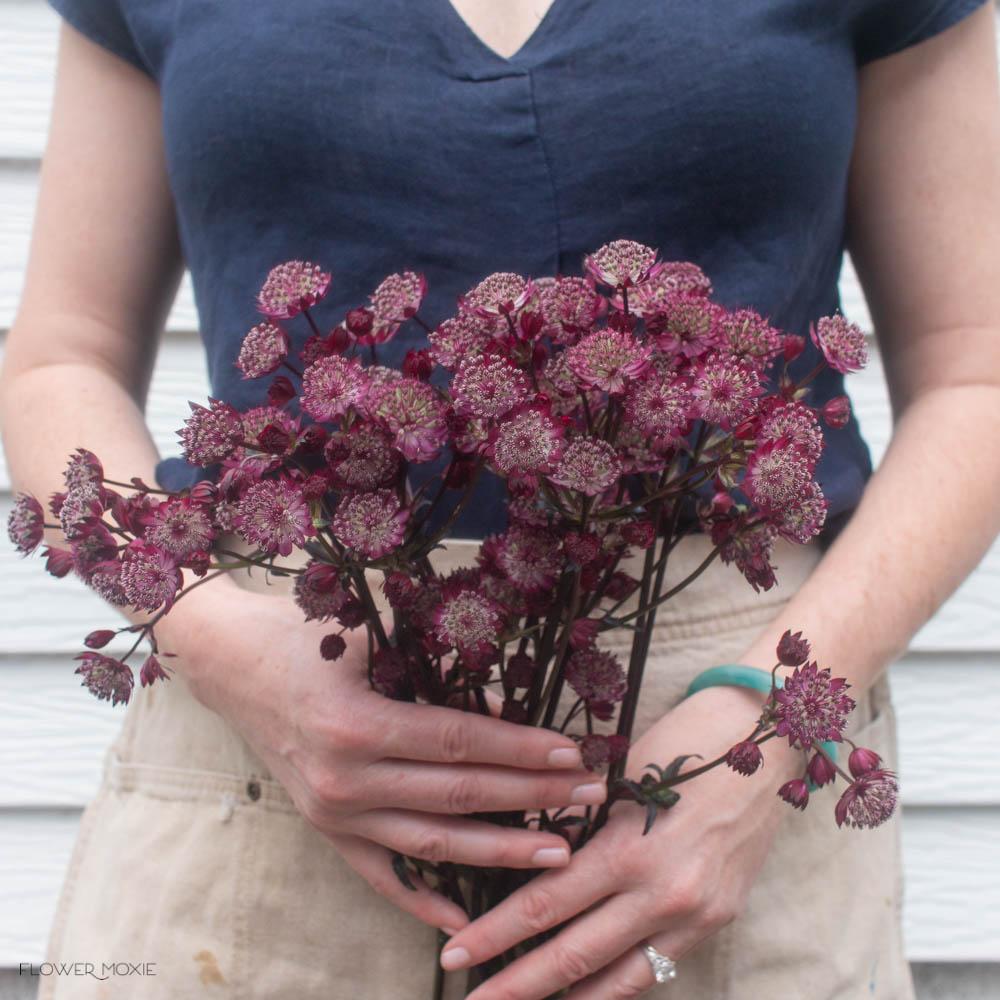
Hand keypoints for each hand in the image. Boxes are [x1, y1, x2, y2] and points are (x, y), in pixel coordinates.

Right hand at [160, 582, 605, 935]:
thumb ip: (434, 666)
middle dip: (531, 798)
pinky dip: (422, 899)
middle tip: (589, 799)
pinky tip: (465, 918)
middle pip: (458, 796)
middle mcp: (344, 780)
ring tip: (558, 852)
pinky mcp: (325, 831)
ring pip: (432, 844)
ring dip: (499, 851)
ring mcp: (332, 815)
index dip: (521, 750)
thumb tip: (502, 704)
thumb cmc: (304, 636)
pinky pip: (380, 875)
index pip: (460, 743)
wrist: (230, 664)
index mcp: (356, 724)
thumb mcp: (371, 635)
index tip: (573, 755)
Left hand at [438, 684, 801, 997]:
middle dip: (515, 983)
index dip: (496, 933)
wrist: (771, 736)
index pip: (547, 903)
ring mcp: (696, 915)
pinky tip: (585, 998)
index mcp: (630, 848)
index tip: (454, 953)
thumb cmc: (688, 738)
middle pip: (574, 955)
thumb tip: (534, 855)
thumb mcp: (624, 775)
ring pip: (617, 979)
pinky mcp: (718, 920)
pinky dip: (616, 989)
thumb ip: (581, 823)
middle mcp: (664, 894)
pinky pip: (657, 969)